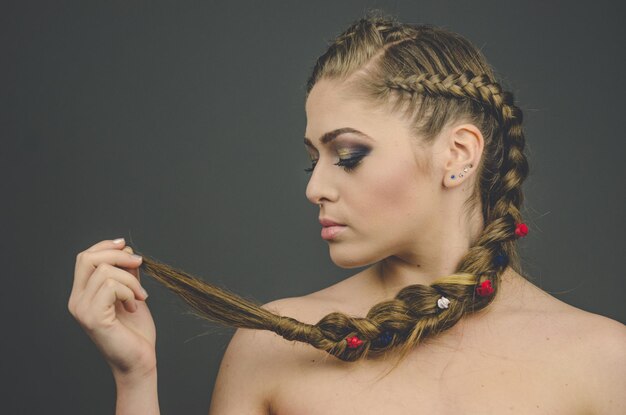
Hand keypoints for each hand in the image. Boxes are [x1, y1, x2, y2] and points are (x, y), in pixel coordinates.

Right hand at [68, 238, 156, 379]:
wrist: (139, 360)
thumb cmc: (135, 331)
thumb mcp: (131, 293)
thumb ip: (126, 274)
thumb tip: (127, 250)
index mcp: (83, 294)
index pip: (84, 258)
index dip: (105, 246)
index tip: (126, 245)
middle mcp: (76, 301)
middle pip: (89, 258)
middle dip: (119, 256)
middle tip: (140, 264)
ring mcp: (82, 309)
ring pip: (105, 271)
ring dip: (131, 280)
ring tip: (140, 296)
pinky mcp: (93, 317)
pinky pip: (111, 286)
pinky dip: (129, 291)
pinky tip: (135, 306)